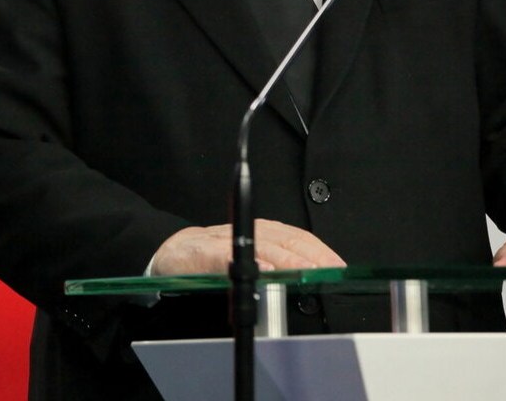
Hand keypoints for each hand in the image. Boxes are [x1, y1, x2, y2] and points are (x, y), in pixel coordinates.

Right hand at [151, 220, 344, 274]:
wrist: (167, 254)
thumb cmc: (208, 258)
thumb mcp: (245, 255)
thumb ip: (274, 261)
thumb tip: (310, 273)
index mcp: (259, 232)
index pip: (296, 238)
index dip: (319, 250)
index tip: (338, 266)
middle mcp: (245, 232)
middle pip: (284, 240)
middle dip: (310, 256)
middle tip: (330, 270)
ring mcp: (224, 242)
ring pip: (261, 246)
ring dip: (287, 259)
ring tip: (307, 271)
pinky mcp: (203, 254)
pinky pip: (227, 257)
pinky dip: (245, 262)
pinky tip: (262, 269)